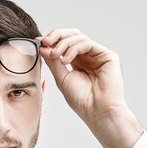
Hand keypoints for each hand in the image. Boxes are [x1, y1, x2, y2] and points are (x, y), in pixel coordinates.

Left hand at [37, 28, 142, 147]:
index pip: (65, 43)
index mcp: (78, 62)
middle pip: (72, 35)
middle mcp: (88, 56)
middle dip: (56, 35)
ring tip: (54, 56)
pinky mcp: (108, 56)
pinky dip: (73, 48)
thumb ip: (53, 62)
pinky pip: (87, 43)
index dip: (52, 40)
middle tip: (45, 41)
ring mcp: (98, 55)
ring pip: (78, 37)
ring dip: (63, 44)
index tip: (38, 41)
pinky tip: (66, 60)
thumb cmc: (81, 100)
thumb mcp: (61, 78)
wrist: (97, 112)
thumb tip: (42, 46)